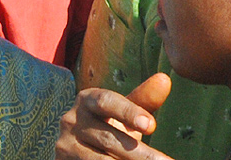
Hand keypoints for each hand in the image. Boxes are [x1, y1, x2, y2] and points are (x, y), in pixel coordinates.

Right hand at [56, 74, 173, 159]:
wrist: (79, 152)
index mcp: (87, 100)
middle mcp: (72, 119)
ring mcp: (66, 144)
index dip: (128, 112)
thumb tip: (165, 78)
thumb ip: (143, 100)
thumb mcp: (124, 114)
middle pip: (108, 138)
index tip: (151, 125)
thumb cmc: (109, 128)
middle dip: (141, 154)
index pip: (106, 102)